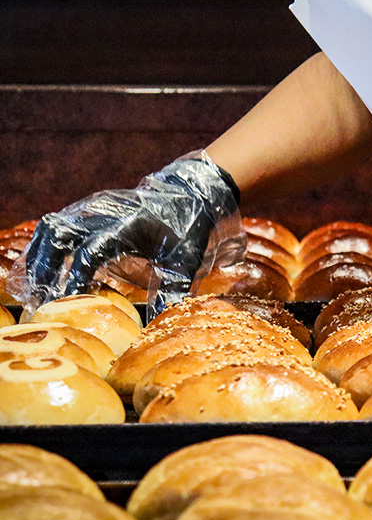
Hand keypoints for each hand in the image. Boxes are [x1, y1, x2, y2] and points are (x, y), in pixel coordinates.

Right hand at [8, 151, 245, 312]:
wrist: (187, 192)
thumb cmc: (187, 228)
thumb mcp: (185, 261)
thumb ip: (171, 292)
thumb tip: (155, 327)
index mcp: (128, 225)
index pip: (90, 252)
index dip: (75, 278)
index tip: (65, 303)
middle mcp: (104, 212)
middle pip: (58, 237)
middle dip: (45, 270)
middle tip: (41, 302)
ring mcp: (92, 206)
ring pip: (50, 229)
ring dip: (40, 258)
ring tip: (36, 289)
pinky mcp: (87, 208)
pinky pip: (54, 225)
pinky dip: (44, 247)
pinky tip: (44, 272)